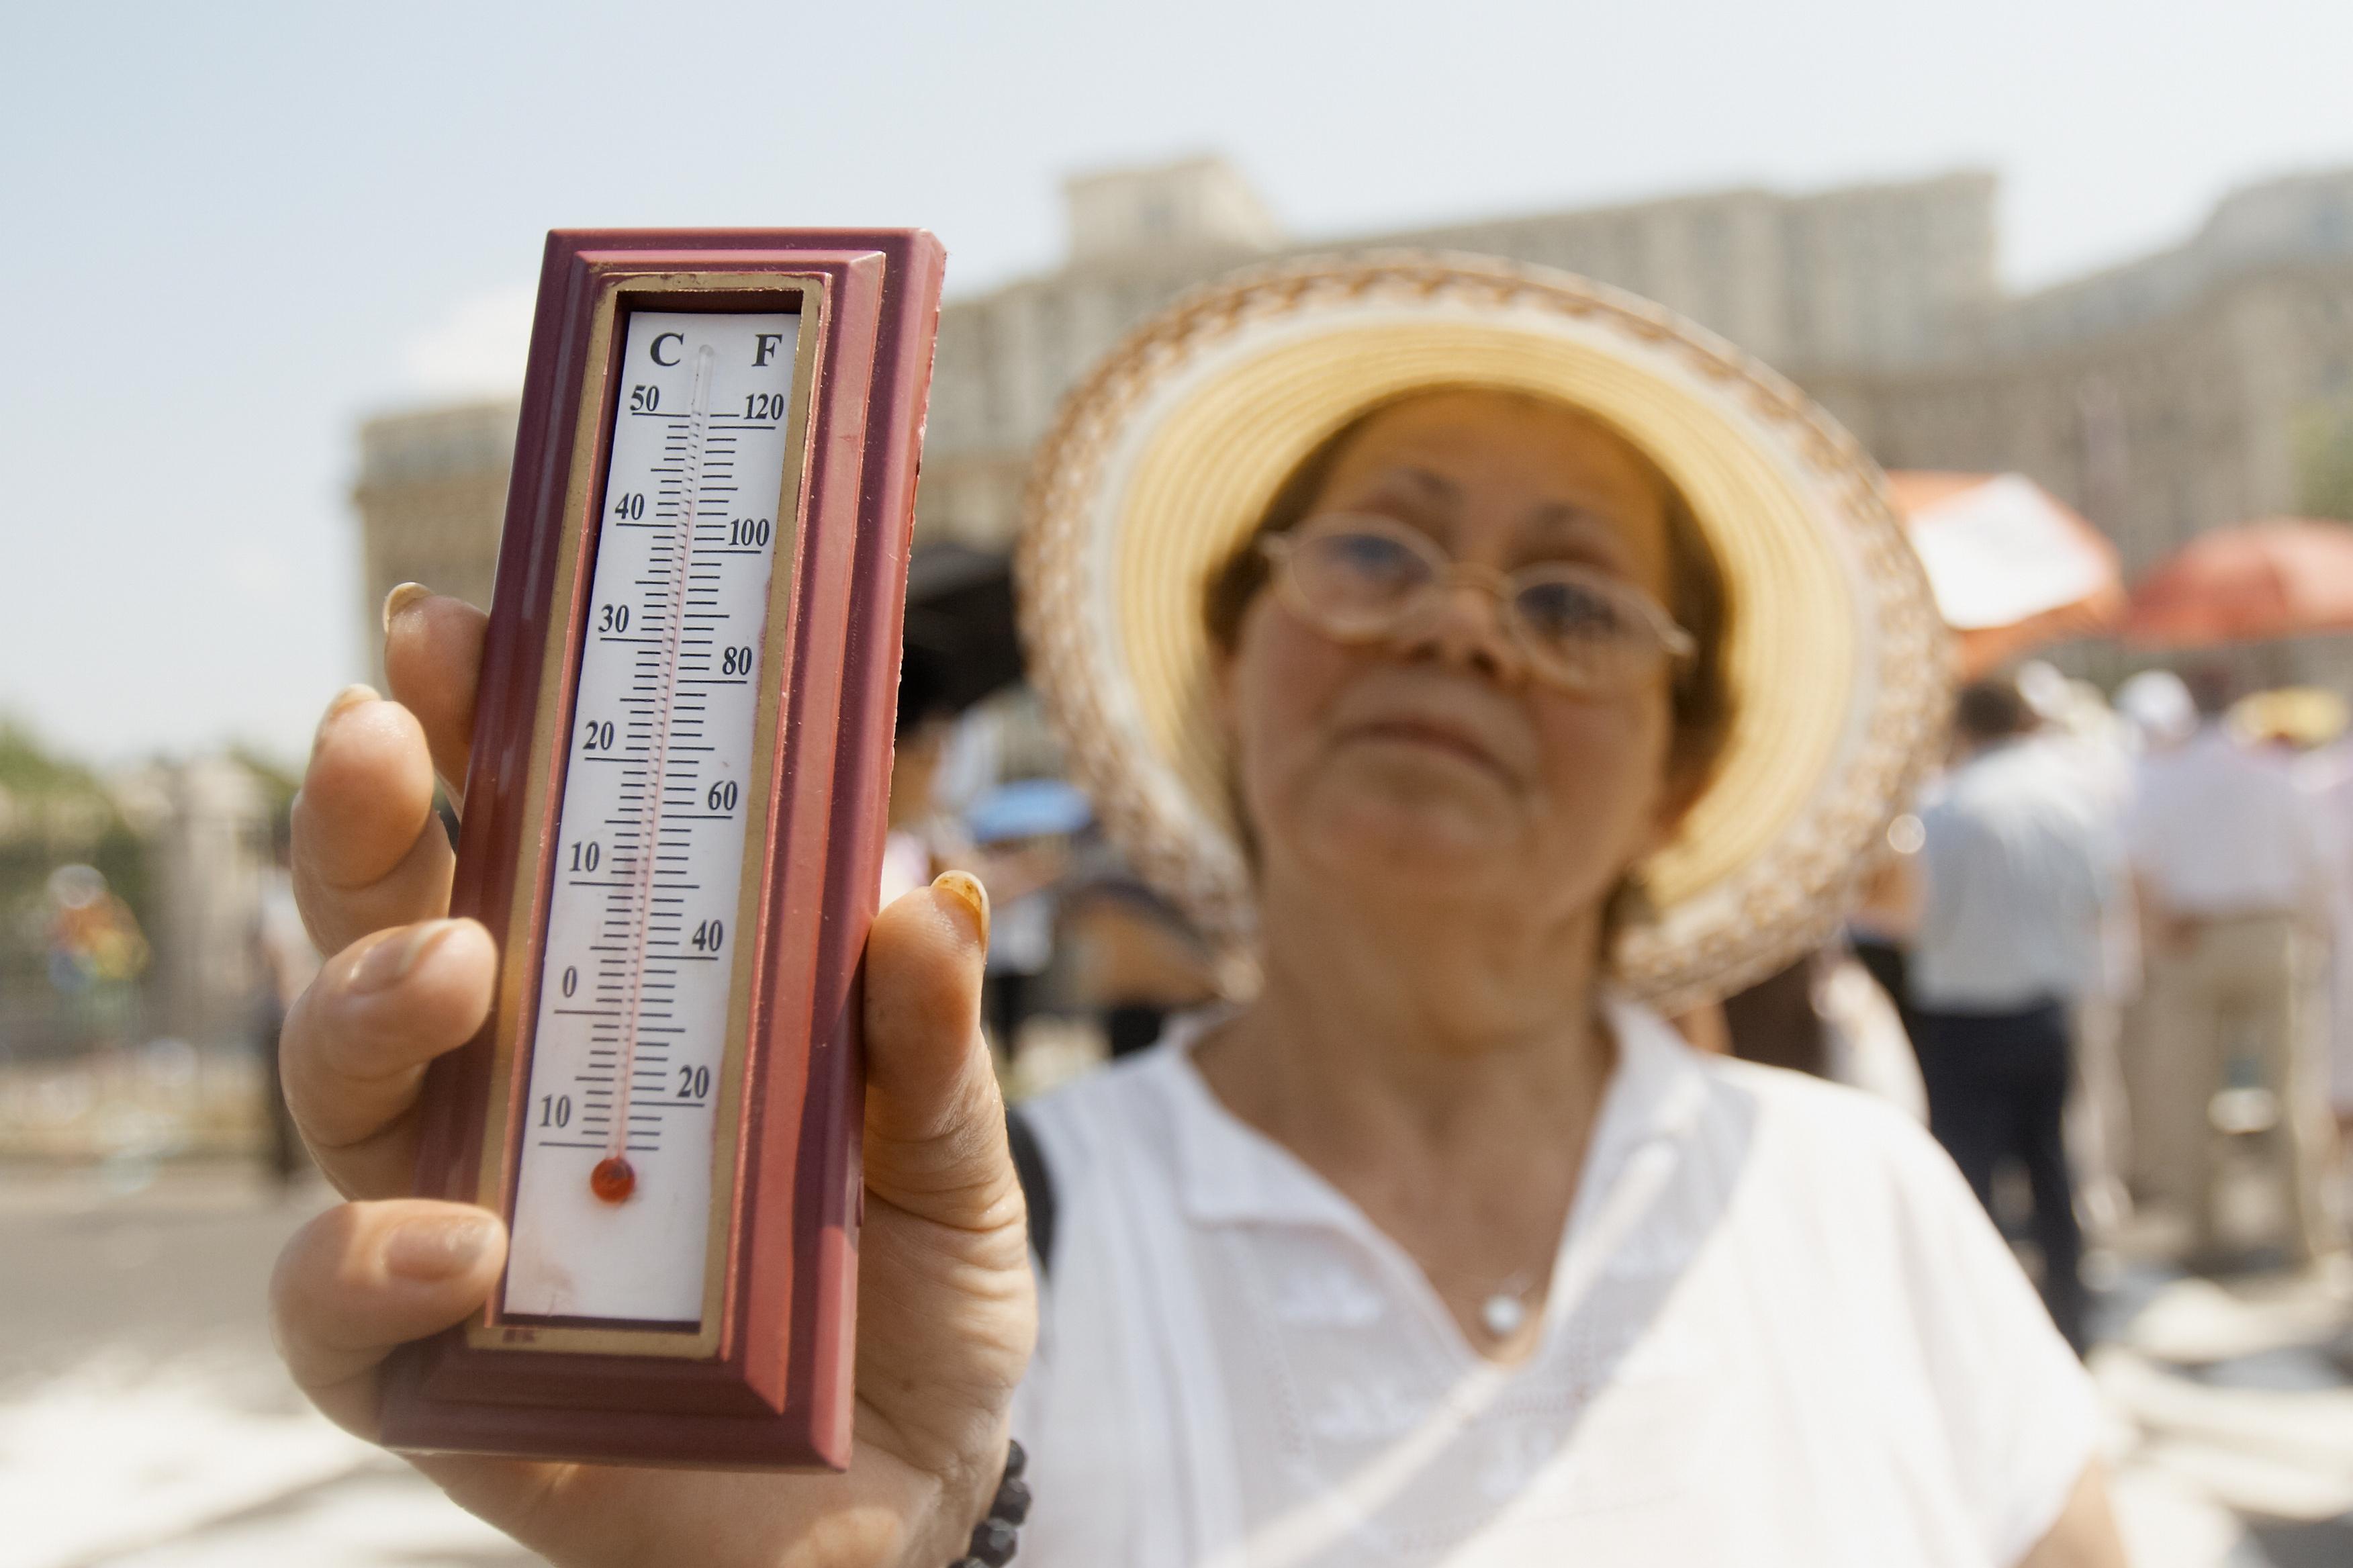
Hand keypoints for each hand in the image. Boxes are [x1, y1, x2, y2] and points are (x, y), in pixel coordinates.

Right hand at [270, 589, 1034, 1567]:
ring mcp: (463, 1221)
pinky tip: (463, 1240)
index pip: (515, 841)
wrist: (910, 1497)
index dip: (468, 727)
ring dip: (364, 1004)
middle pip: (386, 929)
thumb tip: (929, 897)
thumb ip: (925, 1044)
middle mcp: (516, 1094)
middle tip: (379, 733)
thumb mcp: (945, 1153)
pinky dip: (371, 1264)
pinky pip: (338, 1314)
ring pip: (335, 1090)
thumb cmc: (907, 1294)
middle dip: (363, 818)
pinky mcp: (441, 1376)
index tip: (456, 627)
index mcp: (623, 1003)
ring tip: (458, 969)